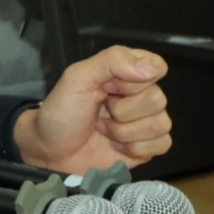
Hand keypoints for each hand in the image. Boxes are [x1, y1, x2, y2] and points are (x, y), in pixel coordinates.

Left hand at [17, 46, 171, 172]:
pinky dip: (135, 148)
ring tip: (103, 130)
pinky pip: (163, 144)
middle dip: (122, 111)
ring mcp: (145, 122)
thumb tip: (150, 69)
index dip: (136, 80)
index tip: (111, 87)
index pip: (156, 66)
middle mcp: (140, 95)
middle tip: (100, 112)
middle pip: (157, 99)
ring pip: (160, 124)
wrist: (51, 151)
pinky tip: (116, 146)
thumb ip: (111, 61)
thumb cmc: (62, 111)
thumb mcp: (77, 77)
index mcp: (127, 72)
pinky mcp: (148, 147)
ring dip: (125, 132)